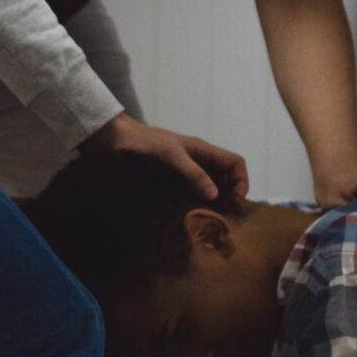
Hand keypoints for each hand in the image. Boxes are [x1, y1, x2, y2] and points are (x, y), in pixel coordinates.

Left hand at [85, 112, 248, 201]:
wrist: (114, 138)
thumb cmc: (143, 143)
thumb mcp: (170, 156)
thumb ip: (193, 173)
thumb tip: (215, 194)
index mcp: (202, 149)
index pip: (235, 162)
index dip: (241, 180)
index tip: (235, 200)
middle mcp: (197, 159)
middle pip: (225, 177)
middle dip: (229, 194)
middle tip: (224, 216)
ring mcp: (184, 169)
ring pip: (208, 186)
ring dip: (211, 200)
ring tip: (209, 218)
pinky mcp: (171, 179)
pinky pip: (190, 191)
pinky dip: (195, 201)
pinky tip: (190, 214)